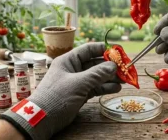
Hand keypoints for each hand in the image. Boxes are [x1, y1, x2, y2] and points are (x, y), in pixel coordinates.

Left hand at [0, 43, 120, 139]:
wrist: (42, 119)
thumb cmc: (57, 96)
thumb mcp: (78, 83)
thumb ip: (97, 74)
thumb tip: (113, 66)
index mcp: (69, 60)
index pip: (88, 49)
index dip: (104, 49)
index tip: (118, 51)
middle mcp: (73, 69)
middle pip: (95, 63)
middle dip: (110, 66)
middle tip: (124, 68)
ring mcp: (77, 82)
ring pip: (97, 76)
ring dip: (110, 78)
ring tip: (123, 80)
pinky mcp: (80, 94)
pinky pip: (95, 87)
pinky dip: (105, 87)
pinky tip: (116, 88)